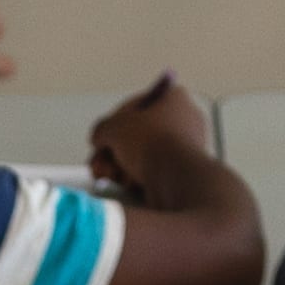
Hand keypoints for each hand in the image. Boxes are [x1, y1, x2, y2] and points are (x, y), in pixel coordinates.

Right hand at [89, 72, 207, 203]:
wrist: (174, 179)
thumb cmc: (149, 143)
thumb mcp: (114, 128)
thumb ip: (102, 129)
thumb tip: (99, 138)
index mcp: (176, 99)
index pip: (139, 105)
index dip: (115, 121)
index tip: (102, 135)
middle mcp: (186, 121)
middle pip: (139, 135)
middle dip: (113, 152)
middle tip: (98, 162)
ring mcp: (186, 150)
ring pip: (143, 156)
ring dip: (119, 167)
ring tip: (108, 175)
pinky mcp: (183, 174)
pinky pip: (153, 174)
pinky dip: (135, 180)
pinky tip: (124, 185)